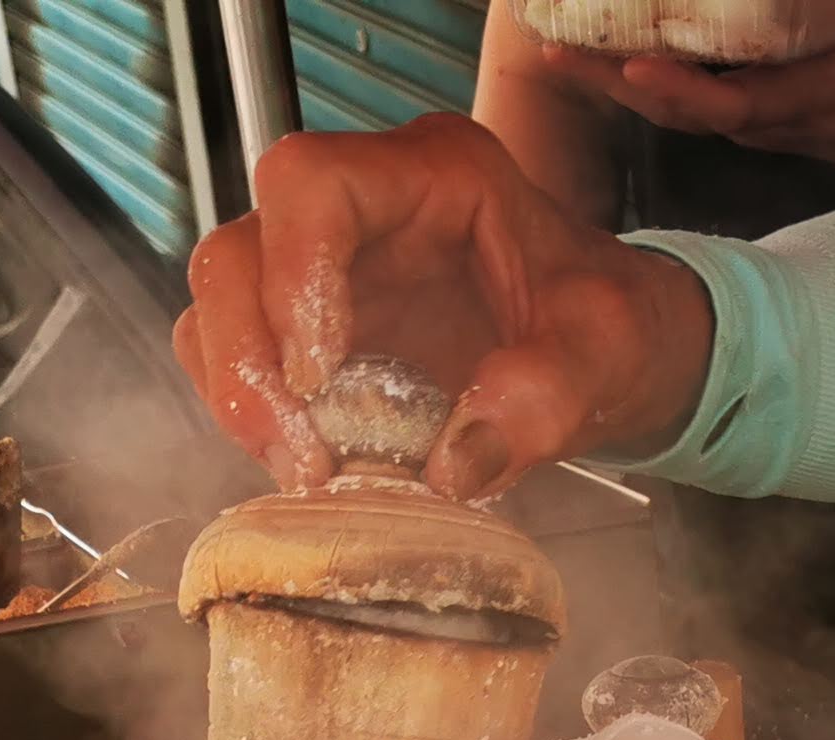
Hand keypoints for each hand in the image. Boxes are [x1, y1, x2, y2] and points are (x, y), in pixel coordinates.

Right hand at [174, 114, 715, 498]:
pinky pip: (238, 361)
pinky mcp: (312, 332)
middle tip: (305, 453)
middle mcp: (363, 210)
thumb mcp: (607, 353)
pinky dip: (255, 418)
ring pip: (221, 307)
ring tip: (308, 469)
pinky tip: (312, 464)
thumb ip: (545, 399)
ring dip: (241, 396)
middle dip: (250, 359)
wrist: (612, 353)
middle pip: (240, 252)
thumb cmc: (611, 325)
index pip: (312, 184)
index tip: (319, 373)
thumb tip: (454, 466)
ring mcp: (327, 269)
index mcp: (435, 175)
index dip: (294, 274)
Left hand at [535, 0, 834, 183]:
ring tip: (560, 43)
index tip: (633, 64)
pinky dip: (641, 72)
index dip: (680, 88)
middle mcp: (768, 120)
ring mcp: (752, 123)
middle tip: (557, 46)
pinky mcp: (743, 116)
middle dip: (616, 80)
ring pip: (675, 107)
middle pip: (681, 109)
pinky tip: (605, 45)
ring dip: (617, 76)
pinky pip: (683, 98)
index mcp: (809, 96)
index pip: (731, 100)